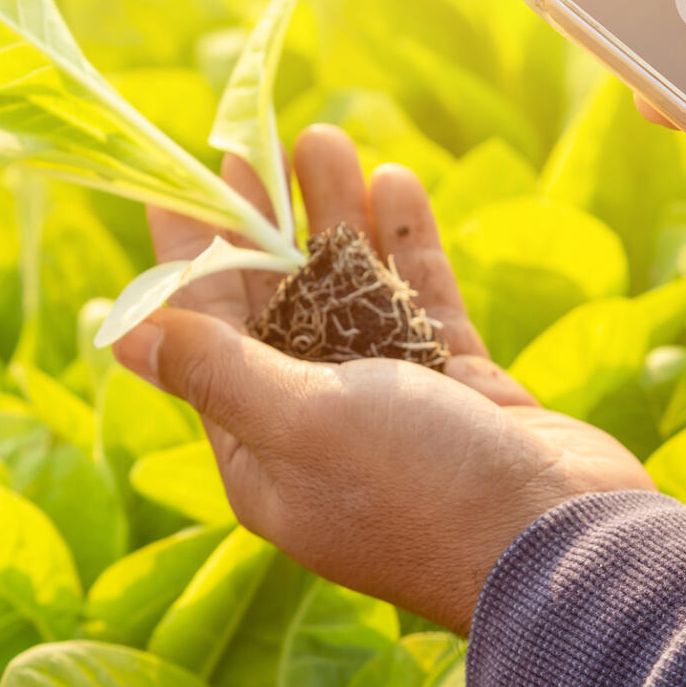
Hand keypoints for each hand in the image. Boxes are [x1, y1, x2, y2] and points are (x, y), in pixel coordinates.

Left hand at [113, 126, 653, 633]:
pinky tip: (394, 185)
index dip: (192, 257)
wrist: (562, 548)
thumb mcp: (303, 424)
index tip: (178, 182)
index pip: (209, 338)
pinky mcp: (461, 392)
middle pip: (280, 307)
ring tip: (324, 138)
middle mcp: (321, 429)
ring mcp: (396, 409)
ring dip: (337, 219)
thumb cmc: (419, 492)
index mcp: (264, 453)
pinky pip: (421, 306)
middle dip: (268, 222)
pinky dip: (406, 249)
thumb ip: (218, 369)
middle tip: (255, 141)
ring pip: (354, 295)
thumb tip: (123, 333)